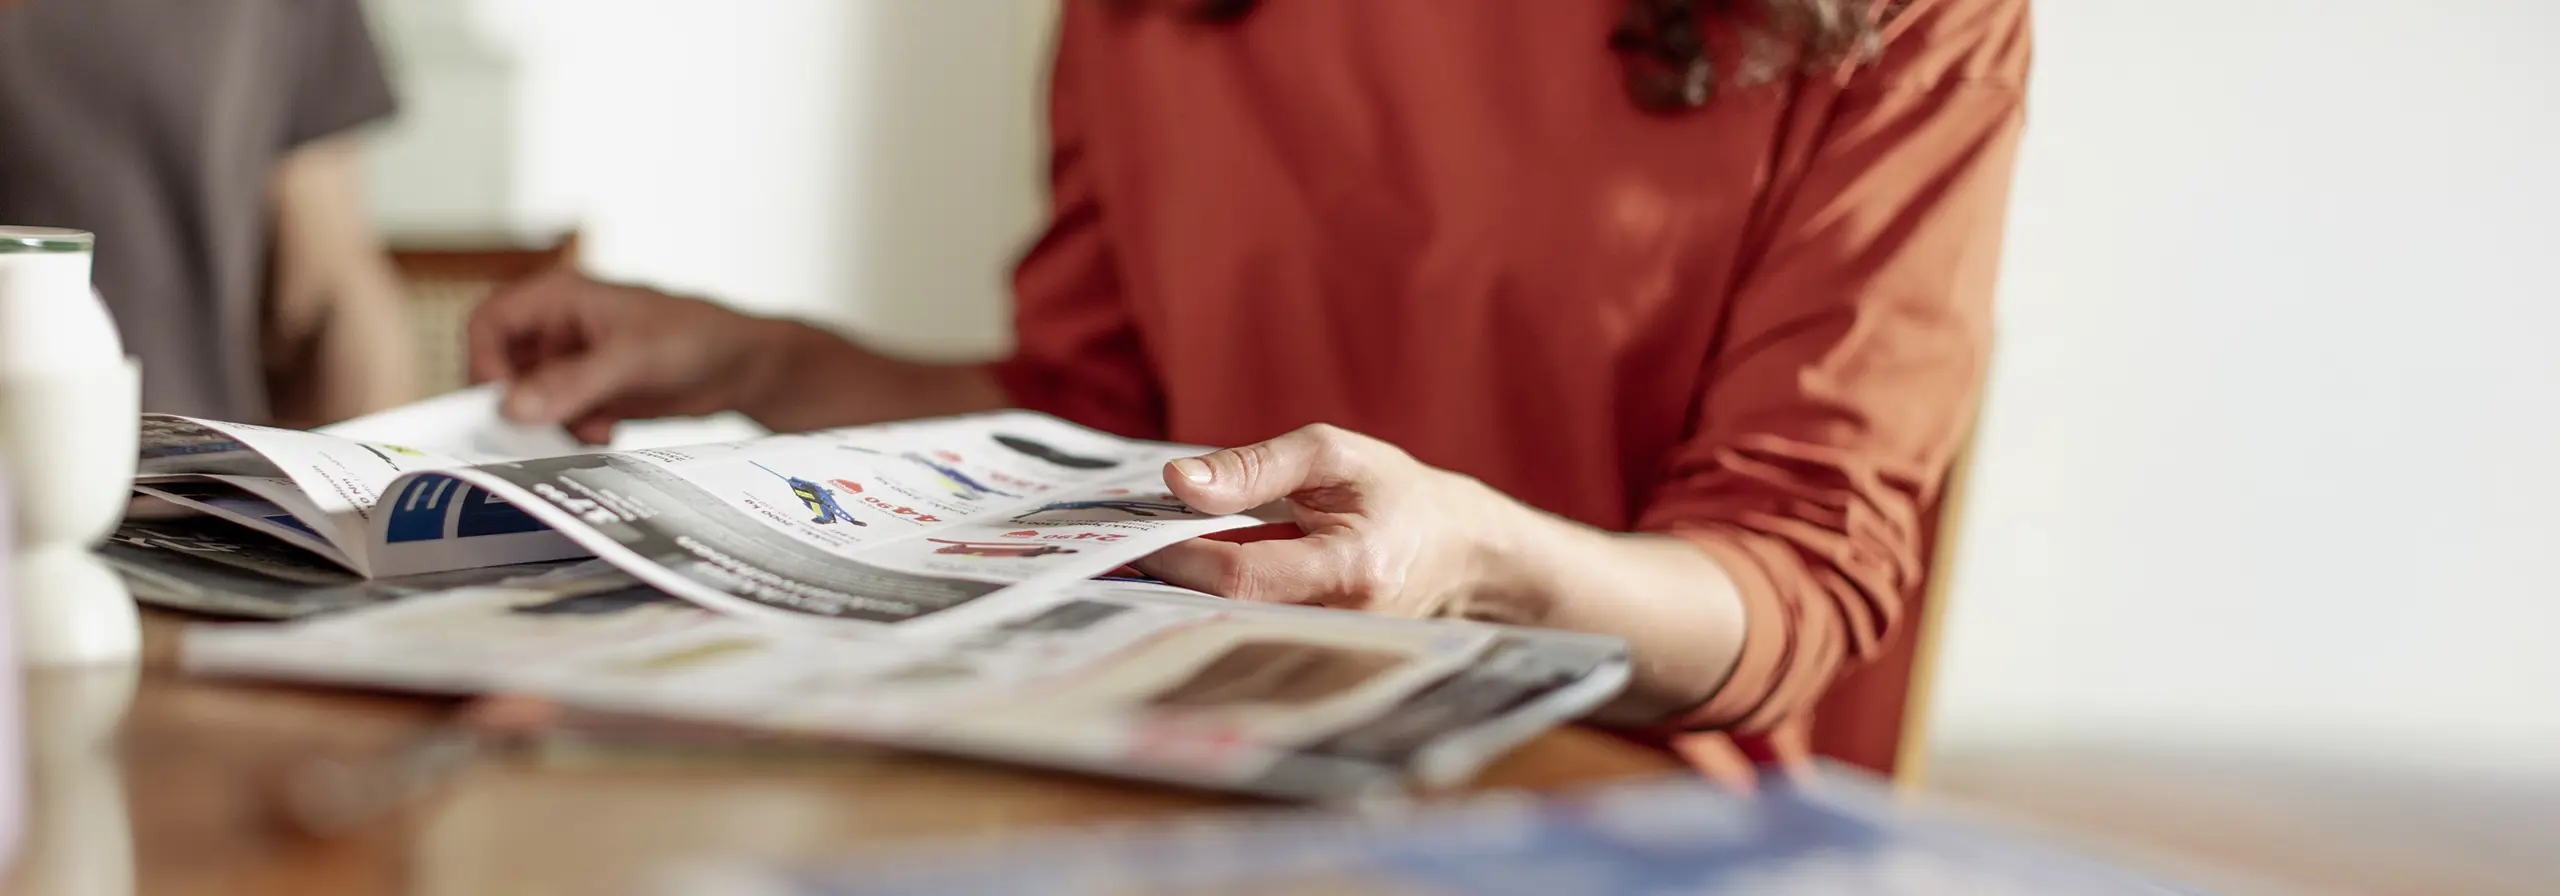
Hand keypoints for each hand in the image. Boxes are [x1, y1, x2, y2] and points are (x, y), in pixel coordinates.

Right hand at [467, 266, 806, 441]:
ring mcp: (573, 362)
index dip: (485, 364)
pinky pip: (558, 418)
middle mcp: (558, 328)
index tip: (506, 405)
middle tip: (539, 433)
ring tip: (589, 431)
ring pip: (528, 398)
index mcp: (559, 297)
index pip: (488, 324)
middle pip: (501, 367)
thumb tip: (514, 407)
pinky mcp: (591, 393)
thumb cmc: (699, 338)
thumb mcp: (633, 358)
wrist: (745, 368)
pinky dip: (573, 432)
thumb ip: (574, 382)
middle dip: (519, 403)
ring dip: (549, 423)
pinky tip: (608, 432)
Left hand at [1134, 424, 1543, 621]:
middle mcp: (1342, 624)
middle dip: (1168, 584)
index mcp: (1350, 570)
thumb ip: (1254, 467)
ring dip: (1184, 598)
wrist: (1458, 550)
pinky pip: (1249, 637)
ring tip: (1147, 564)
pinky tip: (1188, 584)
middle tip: (1120, 554)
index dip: (1180, 557)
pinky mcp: (1320, 659)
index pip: (1240, 577)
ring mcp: (1332, 651)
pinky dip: (1211, 610)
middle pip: (1226, 616)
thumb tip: (1177, 482)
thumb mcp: (1332, 455)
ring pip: (1232, 633)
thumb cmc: (1395, 493)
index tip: (1138, 532)